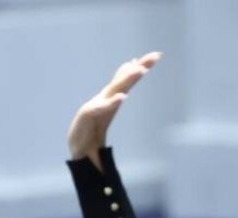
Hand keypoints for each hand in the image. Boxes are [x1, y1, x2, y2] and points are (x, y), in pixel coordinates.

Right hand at [67, 51, 161, 171]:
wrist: (80, 143)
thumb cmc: (94, 124)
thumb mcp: (109, 106)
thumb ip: (117, 92)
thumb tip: (127, 81)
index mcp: (113, 94)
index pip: (129, 77)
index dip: (142, 65)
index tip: (156, 55)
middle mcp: (106, 95)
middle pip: (125, 78)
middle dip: (140, 67)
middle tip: (155, 56)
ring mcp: (98, 103)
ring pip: (116, 89)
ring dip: (128, 78)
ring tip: (141, 70)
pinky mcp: (90, 115)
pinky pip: (103, 108)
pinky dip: (113, 102)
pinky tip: (122, 97)